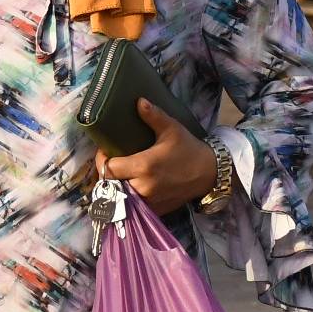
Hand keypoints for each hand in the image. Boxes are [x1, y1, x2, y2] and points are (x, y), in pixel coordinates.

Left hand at [96, 99, 217, 216]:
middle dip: (107, 174)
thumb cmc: (188, 149)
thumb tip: (139, 101)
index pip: (109, 168)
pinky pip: (134, 208)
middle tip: (110, 163)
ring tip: (118, 176)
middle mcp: (143, 187)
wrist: (210, 173)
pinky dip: (129, 200)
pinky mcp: (156, 210)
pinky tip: (130, 188)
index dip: (102, 160)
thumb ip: (153, 116)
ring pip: (120, 199)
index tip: (105, 151)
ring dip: (116, 188)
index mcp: (143, 166)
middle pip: (111, 185)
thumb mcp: (171, 129)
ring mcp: (150, 201)